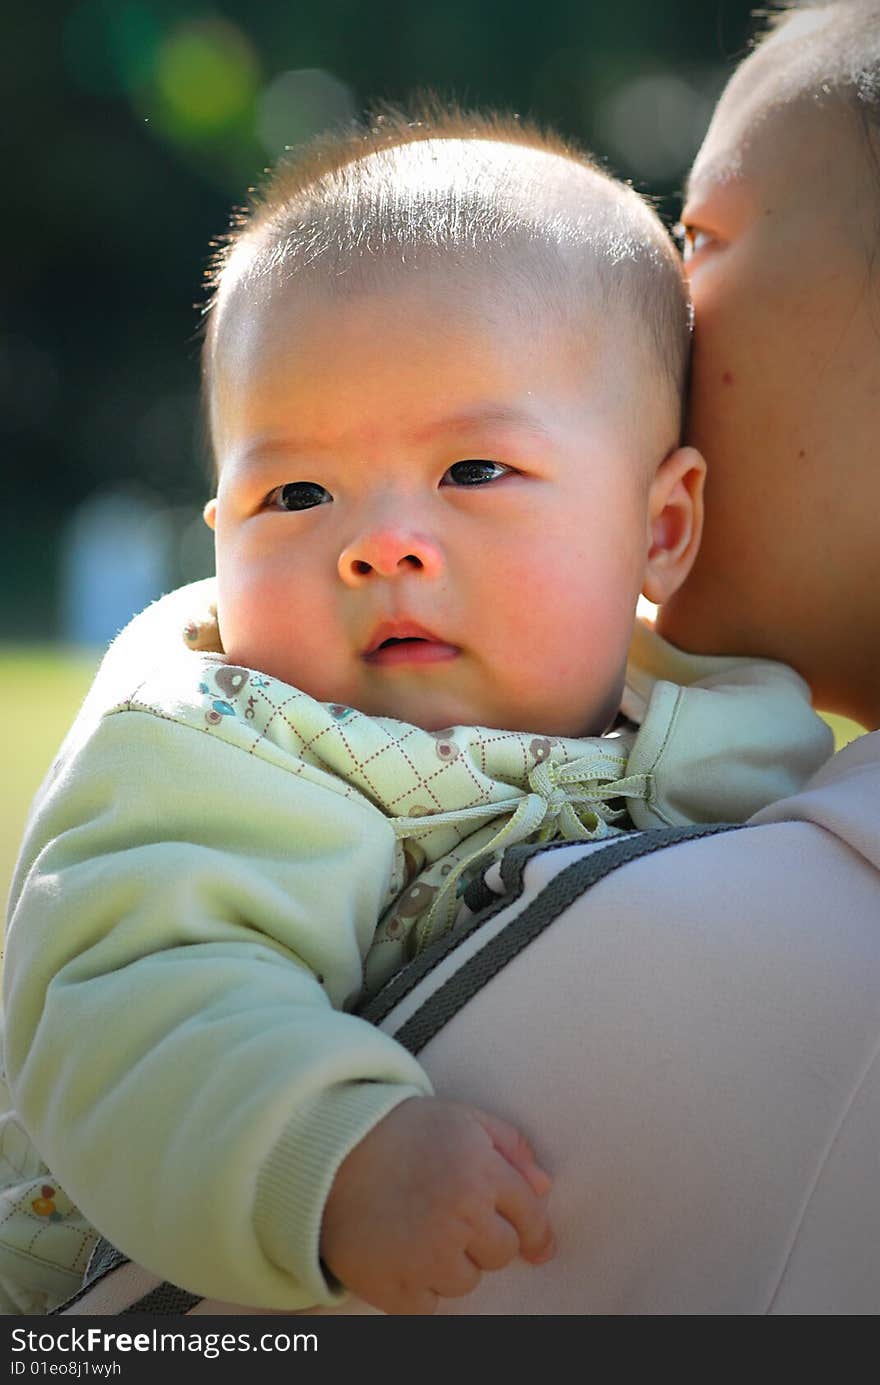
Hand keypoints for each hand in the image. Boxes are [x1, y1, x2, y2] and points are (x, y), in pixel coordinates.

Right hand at [320, 1096, 554, 1314]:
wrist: (325, 1152)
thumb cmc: (399, 1132)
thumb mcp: (460, 1119)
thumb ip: (510, 1147)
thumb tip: (544, 1188)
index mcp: (479, 1171)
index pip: (529, 1217)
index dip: (536, 1232)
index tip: (538, 1246)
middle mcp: (459, 1215)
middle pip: (501, 1254)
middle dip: (484, 1239)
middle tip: (450, 1217)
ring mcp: (426, 1256)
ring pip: (467, 1281)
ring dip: (450, 1264)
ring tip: (419, 1230)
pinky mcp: (396, 1288)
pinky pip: (430, 1307)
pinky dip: (419, 1289)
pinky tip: (401, 1255)